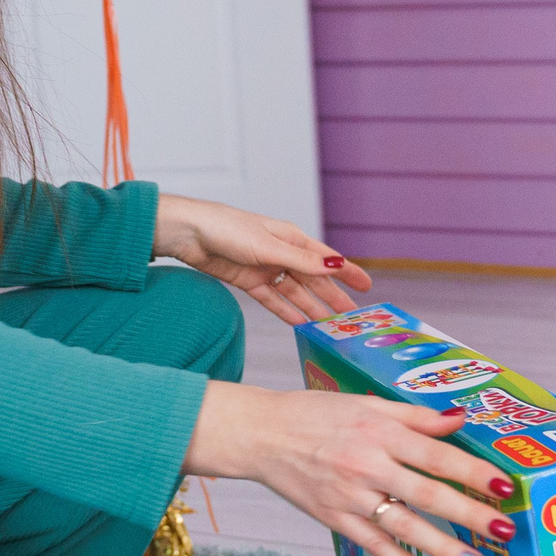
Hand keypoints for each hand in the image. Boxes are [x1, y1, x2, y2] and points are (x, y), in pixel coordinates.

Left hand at [152, 193, 373, 325]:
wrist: (188, 233)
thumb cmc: (227, 228)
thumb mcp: (269, 246)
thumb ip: (301, 261)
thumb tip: (336, 266)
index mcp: (290, 237)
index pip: (326, 258)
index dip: (347, 271)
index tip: (366, 286)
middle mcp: (280, 253)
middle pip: (312, 279)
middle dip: (332, 297)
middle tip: (351, 318)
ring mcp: (265, 268)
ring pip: (294, 292)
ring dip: (311, 308)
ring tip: (329, 327)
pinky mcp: (247, 281)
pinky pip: (272, 300)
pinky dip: (285, 312)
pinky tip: (299, 324)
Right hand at [185, 381, 510, 555]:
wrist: (261, 434)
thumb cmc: (315, 414)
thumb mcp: (366, 404)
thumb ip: (415, 417)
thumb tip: (459, 419)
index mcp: (379, 432)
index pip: (436, 455)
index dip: (472, 471)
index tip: (503, 487)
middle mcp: (367, 465)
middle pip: (427, 494)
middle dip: (469, 515)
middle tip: (504, 532)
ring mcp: (349, 496)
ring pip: (403, 526)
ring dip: (442, 548)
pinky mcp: (333, 518)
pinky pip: (372, 544)